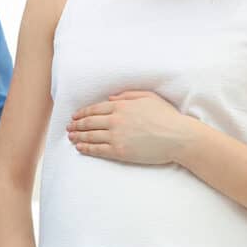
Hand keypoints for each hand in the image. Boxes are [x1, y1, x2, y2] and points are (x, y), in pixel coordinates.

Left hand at [66, 90, 195, 164]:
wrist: (177, 136)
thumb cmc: (166, 116)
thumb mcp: (148, 97)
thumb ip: (127, 95)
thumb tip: (110, 99)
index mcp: (121, 105)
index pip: (95, 109)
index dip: (83, 113)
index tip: (75, 116)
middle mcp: (115, 120)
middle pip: (89, 122)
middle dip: (77, 125)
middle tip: (69, 127)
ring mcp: (116, 136)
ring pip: (91, 136)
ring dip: (78, 137)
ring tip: (71, 138)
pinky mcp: (120, 151)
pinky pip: (98, 150)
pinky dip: (86, 149)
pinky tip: (80, 148)